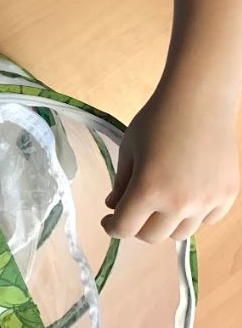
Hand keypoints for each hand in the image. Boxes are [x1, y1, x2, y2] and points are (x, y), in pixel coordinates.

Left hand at [101, 88, 238, 242]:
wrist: (198, 99)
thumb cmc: (157, 118)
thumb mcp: (129, 148)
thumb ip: (121, 182)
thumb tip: (114, 207)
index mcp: (148, 189)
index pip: (125, 228)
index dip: (112, 227)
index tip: (109, 221)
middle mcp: (178, 203)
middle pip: (152, 236)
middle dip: (137, 225)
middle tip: (133, 208)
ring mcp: (206, 202)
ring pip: (180, 233)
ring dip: (165, 223)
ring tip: (160, 200)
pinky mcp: (226, 196)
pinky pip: (206, 220)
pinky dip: (192, 215)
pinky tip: (185, 194)